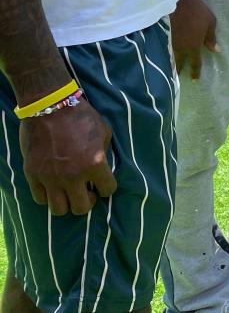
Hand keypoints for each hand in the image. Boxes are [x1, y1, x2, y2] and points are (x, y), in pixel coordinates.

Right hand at [20, 101, 116, 215]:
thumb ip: (104, 152)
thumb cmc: (81, 116)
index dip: (107, 187)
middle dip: (88, 202)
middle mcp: (73, 176)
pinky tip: (54, 186)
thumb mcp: (103, 132)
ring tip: (70, 192)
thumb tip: (103, 167)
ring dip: (67, 203)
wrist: (50, 106)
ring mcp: (50, 178)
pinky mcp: (32, 175)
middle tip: (87, 192)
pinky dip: (49, 196)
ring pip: (59, 210)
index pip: (108, 189)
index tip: (104, 184)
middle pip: (81, 208)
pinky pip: (41, 198)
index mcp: (95, 163)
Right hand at [171, 0, 219, 79]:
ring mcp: (169, 42)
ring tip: (170, 68)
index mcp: (193, 46)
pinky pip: (163, 48)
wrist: (177, 0)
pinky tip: (163, 54)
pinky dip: (164, 53)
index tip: (194, 80)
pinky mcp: (161, 36)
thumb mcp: (210, 23)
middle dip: (179, 70)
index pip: (195, 63)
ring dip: (171, 63)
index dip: (195, 72)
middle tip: (179, 76)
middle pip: (179, 63)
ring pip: (169, 57)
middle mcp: (180, 48)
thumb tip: (216, 50)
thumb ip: (211, 38)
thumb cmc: (196, 11)